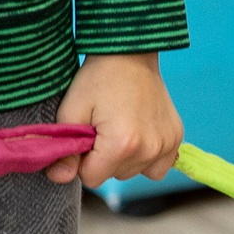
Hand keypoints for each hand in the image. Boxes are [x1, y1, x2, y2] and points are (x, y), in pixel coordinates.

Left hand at [52, 52, 182, 185]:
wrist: (130, 54)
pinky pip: (157, 167)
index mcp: (122, 144)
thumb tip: (57, 178)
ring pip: (135, 173)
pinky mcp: (176, 139)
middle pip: (115, 177)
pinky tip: (138, 135)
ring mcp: (167, 145)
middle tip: (103, 127)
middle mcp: (149, 149)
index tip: (85, 136)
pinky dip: (146, 157)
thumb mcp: (72, 112)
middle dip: (104, 158)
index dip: (82, 160)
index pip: (92, 179)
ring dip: (124, 159)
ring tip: (121, 128)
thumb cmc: (97, 80)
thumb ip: (65, 150)